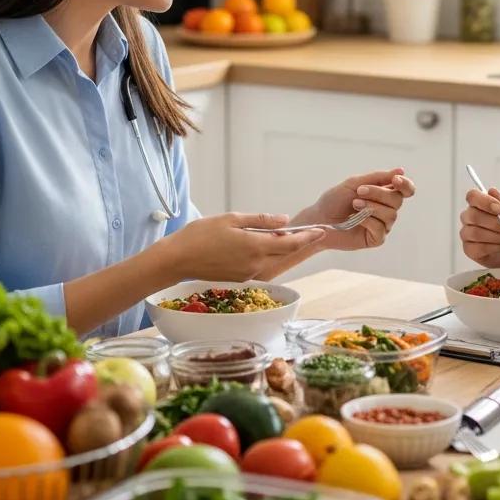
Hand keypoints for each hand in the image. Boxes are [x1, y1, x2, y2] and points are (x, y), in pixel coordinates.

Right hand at [167, 213, 325, 281]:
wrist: (177, 260)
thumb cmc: (200, 235)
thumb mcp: (231, 219)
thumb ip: (260, 221)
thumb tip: (284, 220)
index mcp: (255, 247)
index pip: (290, 243)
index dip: (308, 237)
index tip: (321, 230)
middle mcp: (255, 264)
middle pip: (285, 253)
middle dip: (300, 242)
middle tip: (311, 231)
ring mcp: (248, 274)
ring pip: (273, 260)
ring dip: (282, 249)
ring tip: (287, 235)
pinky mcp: (240, 279)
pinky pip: (261, 266)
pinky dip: (267, 255)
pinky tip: (263, 245)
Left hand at [295, 169, 415, 250]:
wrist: (319, 218)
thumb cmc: (335, 200)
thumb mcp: (355, 183)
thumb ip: (378, 177)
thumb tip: (401, 170)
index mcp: (384, 194)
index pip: (406, 190)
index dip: (405, 184)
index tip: (395, 180)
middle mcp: (386, 209)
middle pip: (398, 200)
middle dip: (379, 193)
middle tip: (359, 191)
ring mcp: (382, 225)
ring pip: (391, 214)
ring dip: (371, 207)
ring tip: (354, 204)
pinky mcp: (376, 239)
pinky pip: (381, 228)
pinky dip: (368, 221)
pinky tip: (355, 219)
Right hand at [459, 187, 499, 268]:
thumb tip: (492, 191)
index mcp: (479, 204)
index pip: (472, 196)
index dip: (484, 201)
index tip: (499, 208)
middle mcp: (469, 217)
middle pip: (473, 215)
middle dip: (495, 223)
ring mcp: (467, 234)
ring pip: (475, 232)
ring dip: (496, 236)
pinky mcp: (469, 250)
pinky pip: (477, 248)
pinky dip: (493, 247)